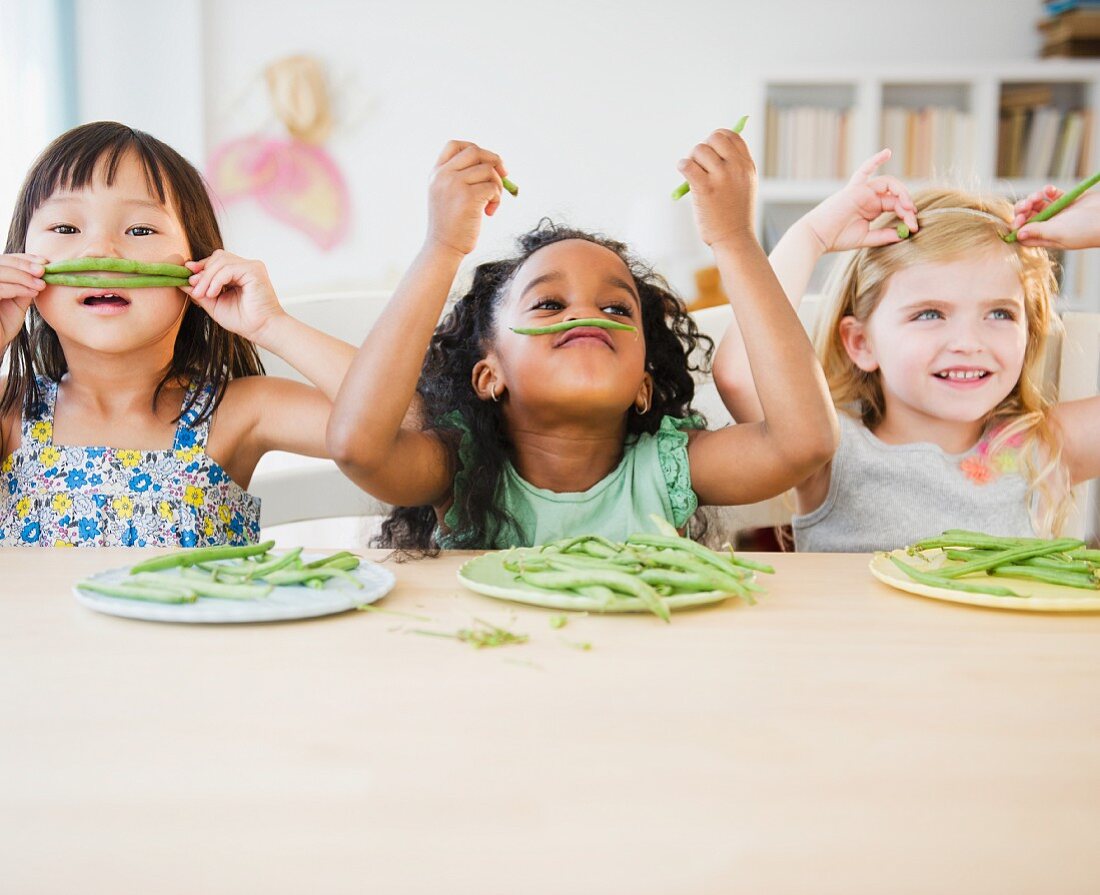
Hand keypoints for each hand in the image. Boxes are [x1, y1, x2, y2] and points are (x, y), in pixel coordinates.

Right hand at [0, 253, 46, 348]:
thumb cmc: (2, 325)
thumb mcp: (18, 302)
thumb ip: (25, 286)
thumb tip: (42, 272)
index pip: (6, 260)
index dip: (24, 259)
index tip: (44, 262)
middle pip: (2, 261)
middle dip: (24, 265)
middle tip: (43, 270)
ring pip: (0, 272)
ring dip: (23, 276)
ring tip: (41, 285)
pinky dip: (16, 288)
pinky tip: (32, 293)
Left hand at [184, 250, 284, 341]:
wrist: (261, 330)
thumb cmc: (243, 320)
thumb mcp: (214, 304)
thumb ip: (199, 291)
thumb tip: (180, 280)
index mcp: (238, 273)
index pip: (216, 261)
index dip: (200, 267)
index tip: (186, 277)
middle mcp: (245, 267)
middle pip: (217, 257)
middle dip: (202, 272)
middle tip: (195, 291)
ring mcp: (251, 267)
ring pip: (221, 261)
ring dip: (207, 278)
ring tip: (203, 295)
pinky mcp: (254, 270)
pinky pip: (228, 268)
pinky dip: (217, 280)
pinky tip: (213, 293)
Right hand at [426, 140, 506, 255]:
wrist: (443, 248)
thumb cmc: (451, 225)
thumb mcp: (448, 195)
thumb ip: (461, 177)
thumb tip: (496, 165)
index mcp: (436, 173)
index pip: (454, 145)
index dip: (474, 148)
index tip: (486, 163)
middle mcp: (443, 175)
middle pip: (475, 151)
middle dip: (494, 161)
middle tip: (504, 176)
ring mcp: (454, 184)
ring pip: (488, 170)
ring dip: (497, 186)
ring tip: (492, 203)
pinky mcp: (467, 197)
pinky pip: (493, 187)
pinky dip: (497, 199)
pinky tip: (490, 212)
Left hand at [677, 128, 756, 247]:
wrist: (734, 239)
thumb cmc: (736, 214)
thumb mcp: (744, 185)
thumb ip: (734, 166)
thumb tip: (712, 149)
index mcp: (747, 165)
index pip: (732, 136)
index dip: (718, 139)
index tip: (711, 151)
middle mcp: (736, 168)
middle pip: (714, 138)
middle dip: (703, 148)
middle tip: (699, 164)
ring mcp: (721, 177)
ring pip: (699, 150)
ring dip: (692, 160)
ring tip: (693, 175)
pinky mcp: (705, 188)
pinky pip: (687, 165)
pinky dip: (682, 166)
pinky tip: (684, 175)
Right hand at [801, 149, 918, 251]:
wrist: (817, 237)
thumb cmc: (837, 238)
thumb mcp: (866, 238)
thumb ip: (884, 235)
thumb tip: (903, 234)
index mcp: (872, 209)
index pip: (896, 206)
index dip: (907, 216)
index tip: (914, 228)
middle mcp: (869, 197)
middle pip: (895, 196)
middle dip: (907, 207)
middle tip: (913, 219)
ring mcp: (862, 191)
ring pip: (888, 184)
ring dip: (902, 192)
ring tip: (908, 206)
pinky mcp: (854, 188)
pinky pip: (865, 170)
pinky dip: (875, 160)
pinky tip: (887, 152)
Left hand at [1012, 184, 1099, 249]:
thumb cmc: (1086, 229)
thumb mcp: (1059, 232)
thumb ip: (1038, 232)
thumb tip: (1018, 234)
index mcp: (1045, 237)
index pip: (1023, 234)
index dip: (1017, 226)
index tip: (1020, 219)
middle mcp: (1049, 226)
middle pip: (1028, 218)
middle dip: (1023, 210)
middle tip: (1026, 205)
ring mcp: (1058, 213)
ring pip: (1037, 204)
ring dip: (1034, 198)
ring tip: (1039, 196)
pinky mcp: (1066, 200)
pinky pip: (1051, 195)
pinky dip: (1047, 191)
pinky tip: (1051, 189)